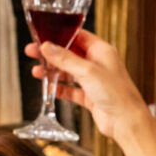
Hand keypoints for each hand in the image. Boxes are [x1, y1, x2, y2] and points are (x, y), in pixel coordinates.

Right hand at [27, 32, 147, 142]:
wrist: (124, 119)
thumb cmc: (115, 92)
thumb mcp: (87, 71)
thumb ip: (65, 59)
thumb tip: (47, 47)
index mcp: (101, 51)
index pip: (78, 37)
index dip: (60, 36)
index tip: (44, 36)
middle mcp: (97, 64)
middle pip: (69, 54)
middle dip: (51, 54)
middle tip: (33, 52)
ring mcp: (92, 80)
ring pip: (67, 72)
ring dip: (52, 71)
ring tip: (36, 71)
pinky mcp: (88, 95)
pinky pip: (69, 89)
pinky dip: (58, 88)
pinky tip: (48, 87)